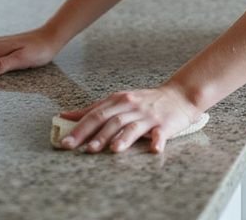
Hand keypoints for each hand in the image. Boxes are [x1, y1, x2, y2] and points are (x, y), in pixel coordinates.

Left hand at [57, 83, 199, 154]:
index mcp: (118, 101)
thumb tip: (66, 116)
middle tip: (82, 149)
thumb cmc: (146, 101)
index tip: (64, 142)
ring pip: (132, 126)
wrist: (180, 95)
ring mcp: (149, 116)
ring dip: (123, 138)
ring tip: (113, 150)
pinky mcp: (165, 124)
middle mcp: (132, 107)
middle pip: (110, 120)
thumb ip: (94, 110)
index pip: (95, 114)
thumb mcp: (118, 100)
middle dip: (94, 135)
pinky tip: (154, 148)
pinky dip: (158, 141)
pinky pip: (161, 133)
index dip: (79, 128)